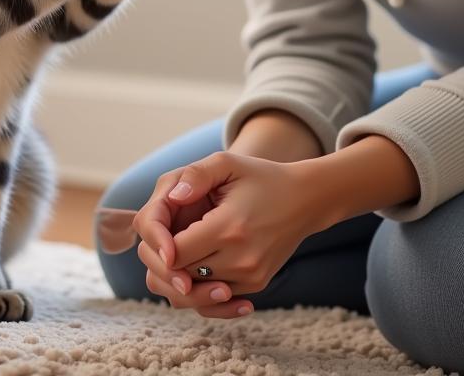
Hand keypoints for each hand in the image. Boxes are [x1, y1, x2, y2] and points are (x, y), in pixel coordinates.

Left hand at [133, 151, 323, 317]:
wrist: (304, 200)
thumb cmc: (260, 177)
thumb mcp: (226, 162)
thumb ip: (194, 176)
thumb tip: (171, 197)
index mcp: (229, 227)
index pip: (176, 254)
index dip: (159, 244)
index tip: (160, 228)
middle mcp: (241, 260)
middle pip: (181, 278)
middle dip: (162, 260)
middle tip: (162, 239)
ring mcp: (250, 277)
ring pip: (194, 295)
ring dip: (176, 278)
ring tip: (174, 251)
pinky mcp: (255, 286)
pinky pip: (213, 301)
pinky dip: (196, 288)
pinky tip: (193, 266)